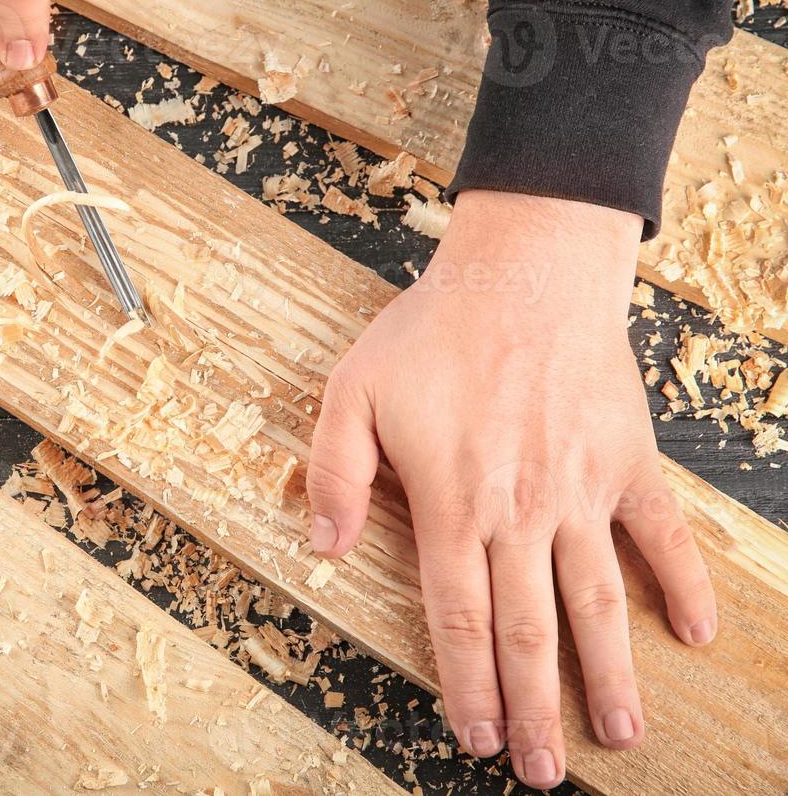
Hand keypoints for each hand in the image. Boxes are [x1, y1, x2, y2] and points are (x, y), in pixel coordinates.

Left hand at [305, 190, 716, 789]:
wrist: (523, 272)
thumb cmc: (430, 332)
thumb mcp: (351, 392)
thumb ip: (334, 474)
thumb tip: (322, 549)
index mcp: (453, 503)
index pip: (460, 617)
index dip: (466, 684)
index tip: (472, 736)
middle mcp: (521, 511)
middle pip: (529, 630)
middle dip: (534, 709)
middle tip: (543, 773)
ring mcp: (581, 491)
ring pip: (598, 601)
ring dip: (610, 673)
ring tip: (621, 736)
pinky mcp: (628, 462)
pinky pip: (663, 535)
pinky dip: (683, 584)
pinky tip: (697, 634)